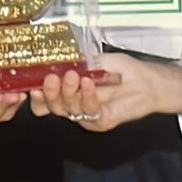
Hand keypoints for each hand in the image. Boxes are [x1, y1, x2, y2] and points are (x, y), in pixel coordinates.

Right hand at [29, 53, 161, 131]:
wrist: (148, 82)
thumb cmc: (125, 70)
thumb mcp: (96, 61)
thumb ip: (76, 62)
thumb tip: (56, 60)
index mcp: (70, 92)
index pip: (45, 100)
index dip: (37, 95)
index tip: (33, 83)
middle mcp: (75, 106)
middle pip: (52, 107)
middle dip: (50, 92)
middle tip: (51, 78)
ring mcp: (87, 116)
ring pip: (68, 110)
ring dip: (69, 92)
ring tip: (74, 76)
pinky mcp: (101, 121)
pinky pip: (89, 111)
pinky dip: (88, 96)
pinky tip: (89, 83)